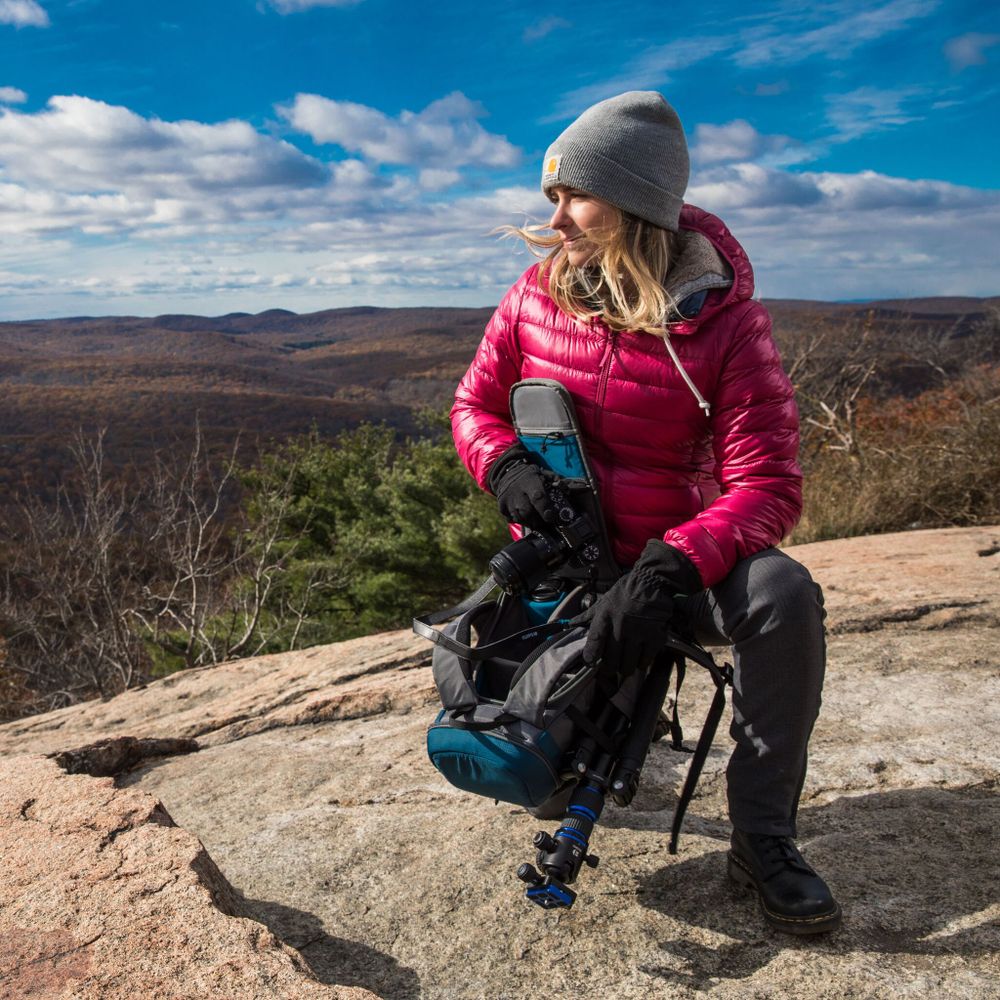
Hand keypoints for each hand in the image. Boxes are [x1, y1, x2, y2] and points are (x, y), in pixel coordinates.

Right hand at [487, 444, 556, 530]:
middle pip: (527, 511)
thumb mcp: (543, 473)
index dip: (545, 509)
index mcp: (529, 481)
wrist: (507, 473)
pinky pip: (512, 519)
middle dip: (538, 519)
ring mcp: (507, 499)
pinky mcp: (501, 506)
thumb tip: (564, 488)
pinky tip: (525, 515)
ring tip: (535, 518)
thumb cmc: (530, 476)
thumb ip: (554, 480)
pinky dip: (521, 520)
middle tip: (544, 520)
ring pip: (520, 518)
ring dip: (529, 521)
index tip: (550, 517)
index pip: (538, 497)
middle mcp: (516, 490)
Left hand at [573, 540, 701, 685]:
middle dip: (609, 668)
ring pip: (628, 662)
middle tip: (610, 669)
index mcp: (605, 615)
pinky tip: (640, 662)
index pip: (594, 641)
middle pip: (611, 658)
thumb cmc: (625, 591)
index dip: (590, 656)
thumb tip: (571, 624)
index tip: (590, 663)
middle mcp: (620, 625)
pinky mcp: (654, 636)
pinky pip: (646, 658)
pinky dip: (642, 663)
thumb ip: (588, 615)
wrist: (651, 582)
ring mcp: (638, 632)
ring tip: (625, 668)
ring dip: (625, 668)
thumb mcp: (604, 601)